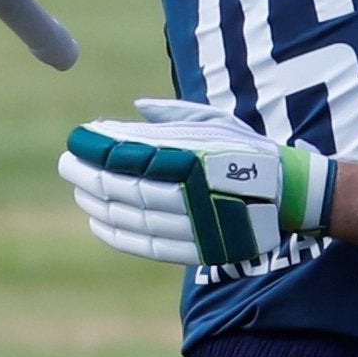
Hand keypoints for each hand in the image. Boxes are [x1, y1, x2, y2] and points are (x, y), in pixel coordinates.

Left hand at [57, 99, 338, 266]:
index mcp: (194, 156)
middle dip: (89, 175)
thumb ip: (175, 115)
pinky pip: (147, 244)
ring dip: (98, 204)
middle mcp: (190, 191)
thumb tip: (134, 107)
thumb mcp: (218, 122)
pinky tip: (99, 223)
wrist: (290, 196)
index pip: (131, 154)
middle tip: (67, 164)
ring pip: (131, 216)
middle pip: (124, 186)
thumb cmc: (250, 152)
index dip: (99, 148)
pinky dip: (118, 235)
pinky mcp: (197, 249)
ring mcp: (193, 224)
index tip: (78, 139)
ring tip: (80, 192)